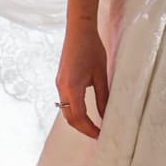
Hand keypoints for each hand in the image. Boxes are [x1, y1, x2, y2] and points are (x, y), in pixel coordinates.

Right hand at [54, 20, 108, 139]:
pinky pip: (65, 102)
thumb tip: (106, 116)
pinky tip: (86, 111)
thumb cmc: (92, 48)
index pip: (79, 117)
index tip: (101, 136)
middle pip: (70, 118)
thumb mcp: (101, 74)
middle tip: (98, 135)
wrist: (78, 30)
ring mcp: (59, 84)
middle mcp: (62, 88)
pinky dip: (75, 111)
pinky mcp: (61, 80)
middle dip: (83, 129)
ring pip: (66, 111)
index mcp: (72, 87)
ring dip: (78, 121)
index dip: (90, 129)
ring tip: (93, 126)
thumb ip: (103, 97)